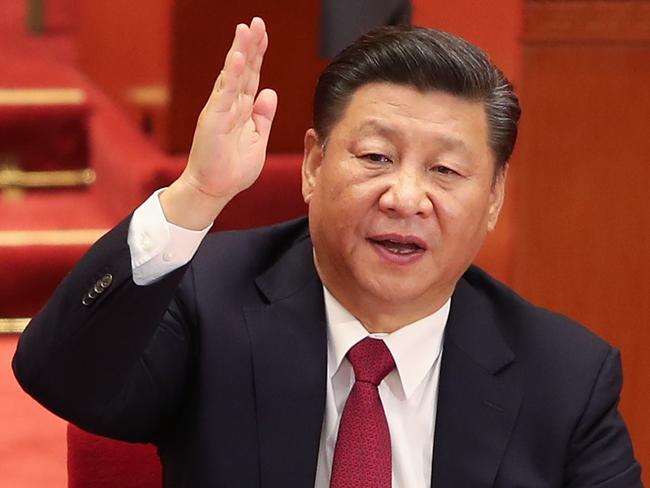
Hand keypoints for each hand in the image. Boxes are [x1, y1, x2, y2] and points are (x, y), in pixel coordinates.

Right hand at [161, 17, 277, 228]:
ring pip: (232, 76)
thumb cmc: (232, 169)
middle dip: (250, 45)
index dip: (258, 54)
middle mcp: (230, 105)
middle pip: (243, 69)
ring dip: (239, 52)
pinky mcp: (213, 119)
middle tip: (256, 22)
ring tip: (245, 29)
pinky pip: (224, 94)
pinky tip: (237, 58)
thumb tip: (270, 92)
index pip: (251, 76)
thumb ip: (263, 117)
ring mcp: (220, 110)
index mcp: (242, 110)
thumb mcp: (257, 141)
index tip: (263, 33)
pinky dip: (230, 75)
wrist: (214, 190)